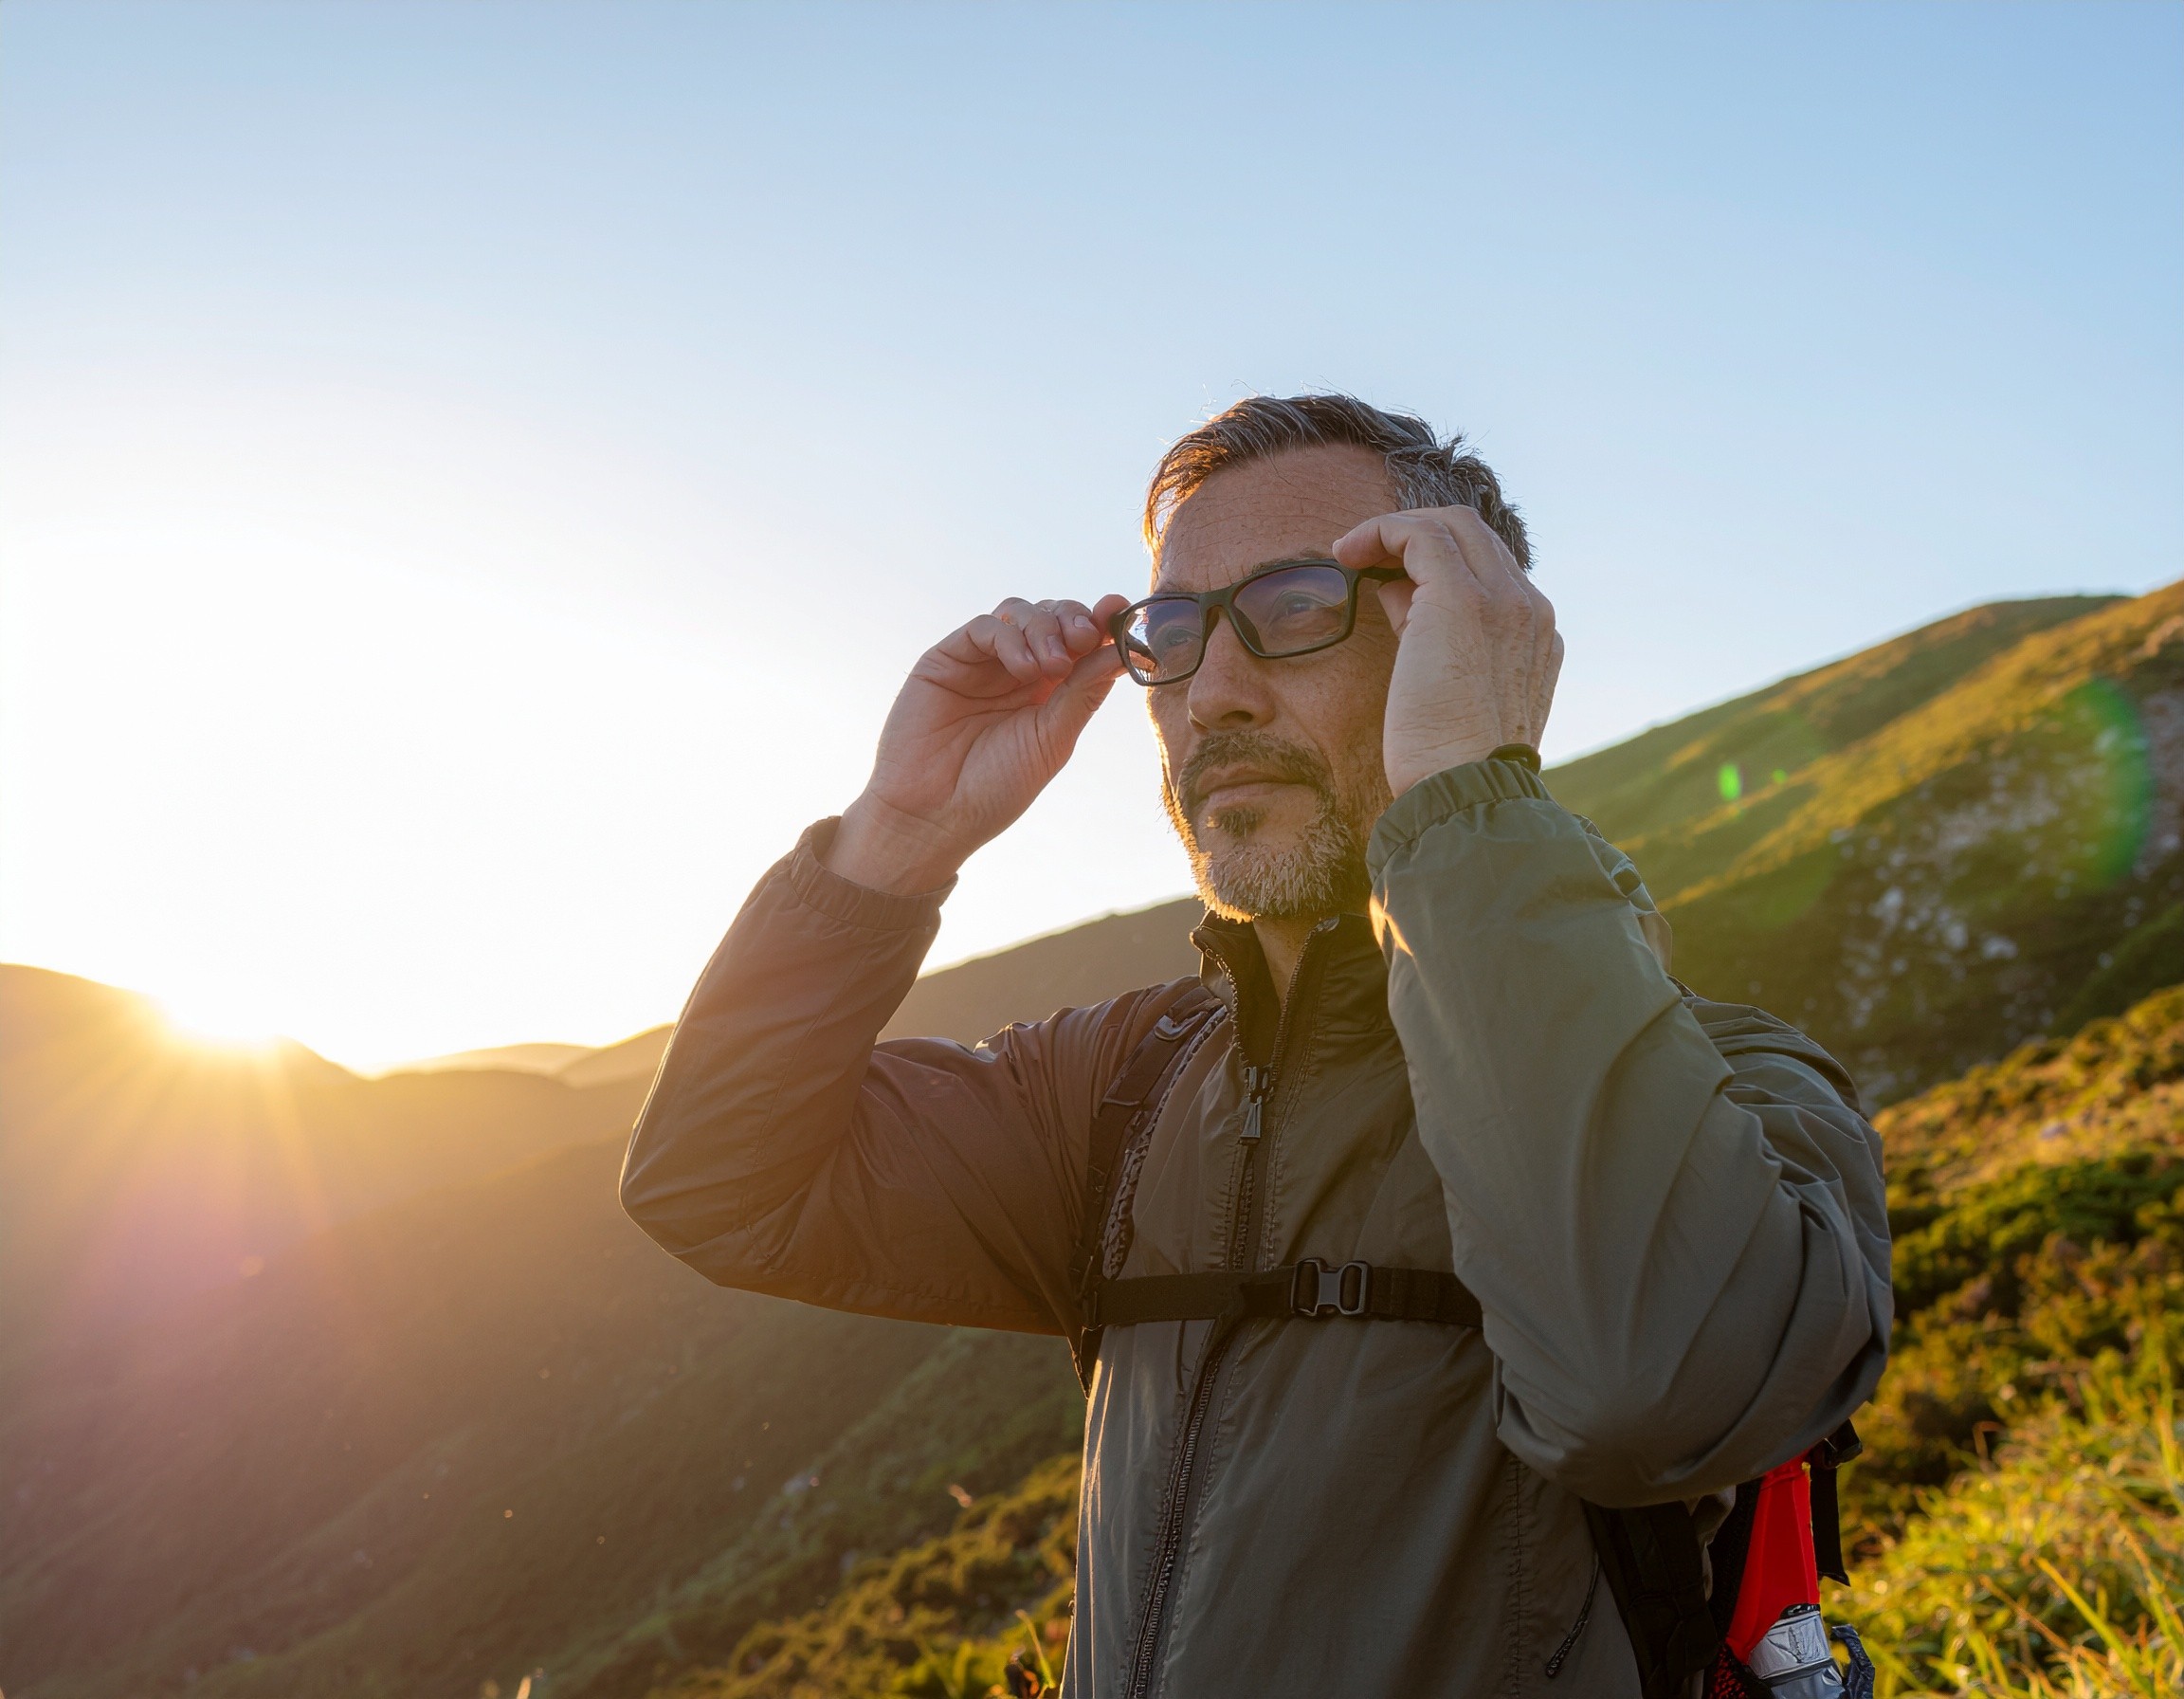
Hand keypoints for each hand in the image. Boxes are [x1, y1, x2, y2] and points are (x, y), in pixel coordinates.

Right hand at [828, 594, 1129, 892]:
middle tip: (1085, 640)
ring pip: (1020, 614)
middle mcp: (1016, 671)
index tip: (1118, 611)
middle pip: (1053, 618)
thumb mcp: (1053, 740)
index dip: (1101, 623)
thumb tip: (1124, 652)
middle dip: (1074, 620)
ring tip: (1053, 665)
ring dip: (1045, 629)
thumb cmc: (995, 788)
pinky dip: (1010, 639)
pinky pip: (984, 628)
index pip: (1080, 643)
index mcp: (1049, 692)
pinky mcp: (947, 658)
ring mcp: (982, 663)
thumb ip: (1084, 693)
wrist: (935, 814)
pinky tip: (1024, 669)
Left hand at [1331, 506, 1561, 795]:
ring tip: (1351, 551)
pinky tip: (1348, 552)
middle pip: (1473, 536)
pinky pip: (1421, 534)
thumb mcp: (1447, 689)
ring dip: (1395, 529)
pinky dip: (1382, 531)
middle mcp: (1529, 610)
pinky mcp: (1463, 599)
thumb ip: (1431, 633)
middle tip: (1365, 556)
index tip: (1389, 584)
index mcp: (1535, 636)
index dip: (1434, 566)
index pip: (1488, 570)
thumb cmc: (1447, 762)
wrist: (1465, 791)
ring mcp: (1504, 600)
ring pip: (1451, 525)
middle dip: (1415, 536)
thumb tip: (1394, 590)